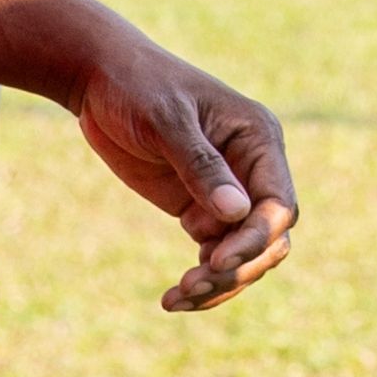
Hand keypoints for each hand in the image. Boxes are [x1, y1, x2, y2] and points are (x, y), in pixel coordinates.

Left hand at [50, 20, 302, 313]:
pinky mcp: (199, 209)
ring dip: (219, 283)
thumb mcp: (166, 120)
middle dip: (237, 268)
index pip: (278, 204)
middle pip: (269, 238)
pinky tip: (173, 298)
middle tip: (191, 285)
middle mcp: (252, 170)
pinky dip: (201, 280)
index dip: (255, 239)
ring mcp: (227, 193)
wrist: (98, 79)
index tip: (217, 261)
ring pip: (244, 255)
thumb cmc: (137, 85)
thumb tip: (237, 213)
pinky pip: (214, 255)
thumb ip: (201, 165)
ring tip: (176, 298)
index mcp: (258, 140)